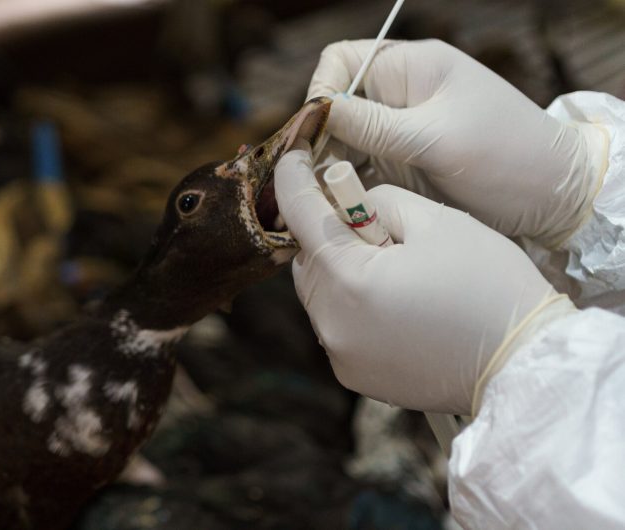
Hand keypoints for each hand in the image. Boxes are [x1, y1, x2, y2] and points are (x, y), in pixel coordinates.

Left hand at [275, 148, 573, 413]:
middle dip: (328, 234)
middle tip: (369, 223)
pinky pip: (337, 326)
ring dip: (339, 272)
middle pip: (307, 260)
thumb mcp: (435, 220)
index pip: (299, 215)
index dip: (293, 179)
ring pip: (319, 294)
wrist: (524, 362)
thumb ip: (378, 200)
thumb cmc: (488, 284)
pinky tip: (394, 302)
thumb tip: (351, 204)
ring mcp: (341, 354)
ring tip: (391, 266)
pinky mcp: (354, 375)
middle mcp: (333, 322)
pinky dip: (351, 307)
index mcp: (349, 279)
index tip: (294, 159)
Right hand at [308, 39, 608, 246]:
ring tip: (318, 195)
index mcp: (412, 70)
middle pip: (336, 105)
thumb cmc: (505, 156)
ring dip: (328, 165)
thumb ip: (374, 126)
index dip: (322, 91)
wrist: (552, 198)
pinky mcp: (402, 166)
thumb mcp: (435, 139)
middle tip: (308, 174)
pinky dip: (345, 185)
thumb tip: (318, 111)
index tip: (318, 130)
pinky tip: (335, 204)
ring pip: (343, 141)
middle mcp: (400, 97)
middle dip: (319, 136)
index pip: (343, 62)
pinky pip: (359, 169)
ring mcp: (400, 133)